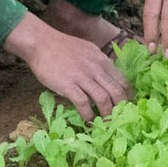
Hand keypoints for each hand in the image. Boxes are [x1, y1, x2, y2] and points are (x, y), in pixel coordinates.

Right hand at [4, 14, 131, 120]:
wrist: (41, 42)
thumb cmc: (62, 47)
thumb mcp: (88, 50)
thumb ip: (98, 63)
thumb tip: (105, 75)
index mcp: (102, 61)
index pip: (122, 81)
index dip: (127, 96)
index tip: (126, 106)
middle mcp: (96, 69)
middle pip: (116, 92)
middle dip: (120, 108)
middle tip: (119, 119)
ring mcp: (83, 77)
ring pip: (103, 99)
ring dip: (106, 114)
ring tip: (106, 124)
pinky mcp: (68, 85)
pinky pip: (83, 103)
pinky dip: (88, 114)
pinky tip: (88, 121)